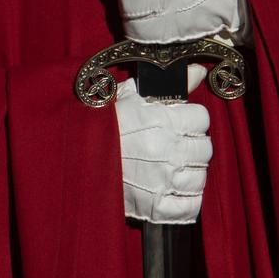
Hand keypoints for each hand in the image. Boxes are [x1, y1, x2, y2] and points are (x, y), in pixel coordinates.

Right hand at [114, 72, 212, 225]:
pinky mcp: (155, 206)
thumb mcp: (131, 96)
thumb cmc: (102, 125)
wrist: (74, 157)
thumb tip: (198, 71)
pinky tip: (174, 192)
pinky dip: (186, 202)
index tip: (180, 123)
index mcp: (163, 120)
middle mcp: (168, 150)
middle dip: (192, 146)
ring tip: (172, 170)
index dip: (191, 120)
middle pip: (204, 148)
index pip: (201, 118)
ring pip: (199, 178)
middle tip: (174, 147)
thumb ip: (171, 84)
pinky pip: (189, 207)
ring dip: (189, 174)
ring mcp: (163, 180)